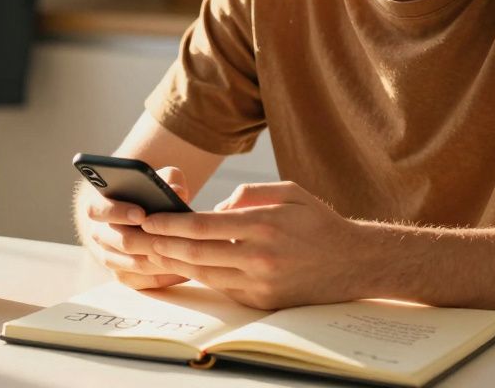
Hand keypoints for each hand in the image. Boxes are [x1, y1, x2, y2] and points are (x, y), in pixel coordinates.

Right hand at [79, 166, 190, 289]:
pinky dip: (164, 277)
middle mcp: (99, 235)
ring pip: (134, 264)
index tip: (142, 214)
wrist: (143, 218)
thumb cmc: (150, 194)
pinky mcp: (124, 276)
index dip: (118, 212)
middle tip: (171, 239)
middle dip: (148, 241)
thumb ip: (167, 179)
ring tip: (184, 254)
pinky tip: (185, 269)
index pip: (97, 210)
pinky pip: (143, 282)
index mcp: (99, 207)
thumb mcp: (158, 180)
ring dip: (159, 260)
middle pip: (121, 241)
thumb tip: (177, 191)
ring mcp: (110, 258)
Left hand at [141, 181, 362, 309]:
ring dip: (176, 263)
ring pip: (205, 274)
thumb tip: (216, 206)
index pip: (205, 225)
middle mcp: (260, 256)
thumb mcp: (289, 192)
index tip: (151, 218)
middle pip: (197, 253)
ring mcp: (261, 283)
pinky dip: (201, 276)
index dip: (172, 223)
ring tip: (153, 251)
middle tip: (140, 237)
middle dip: (163, 244)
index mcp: (264, 225)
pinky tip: (185, 266)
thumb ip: (249, 194)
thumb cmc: (319, 222)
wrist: (353, 263)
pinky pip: (223, 288)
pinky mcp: (263, 301)